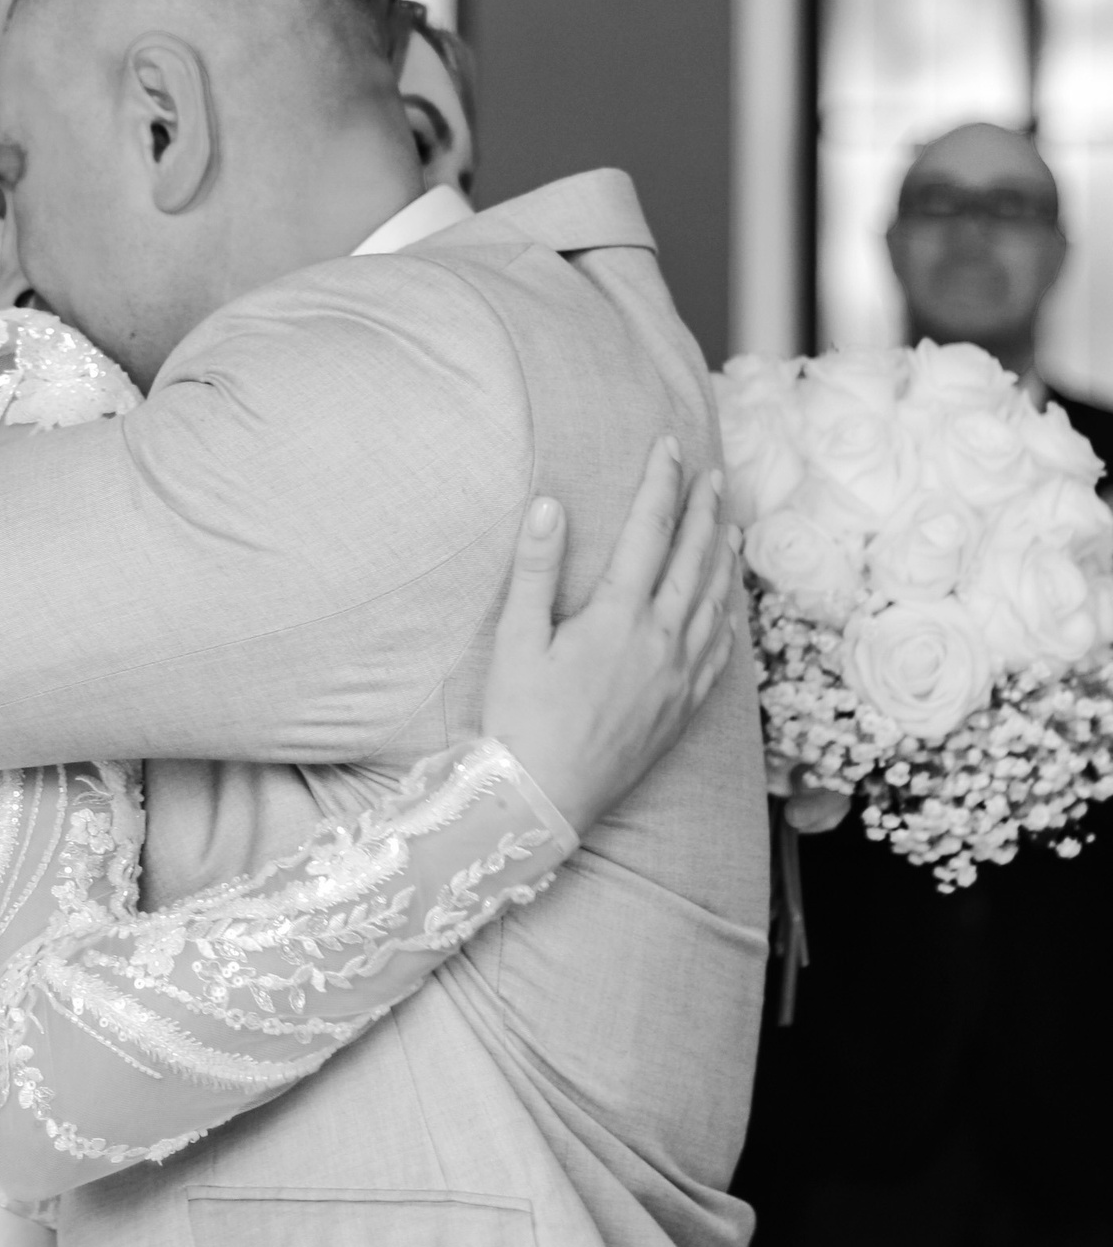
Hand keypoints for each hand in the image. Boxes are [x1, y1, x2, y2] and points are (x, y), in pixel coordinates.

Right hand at [483, 438, 739, 838]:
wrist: (543, 799)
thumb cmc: (520, 719)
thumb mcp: (515, 638)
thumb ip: (536, 568)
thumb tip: (550, 503)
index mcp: (618, 616)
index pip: (649, 531)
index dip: (660, 483)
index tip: (669, 446)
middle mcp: (660, 641)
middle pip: (693, 559)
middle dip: (704, 510)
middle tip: (713, 474)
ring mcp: (678, 677)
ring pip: (715, 603)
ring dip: (723, 558)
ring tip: (730, 525)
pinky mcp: (683, 710)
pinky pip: (720, 653)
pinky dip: (728, 618)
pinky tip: (727, 608)